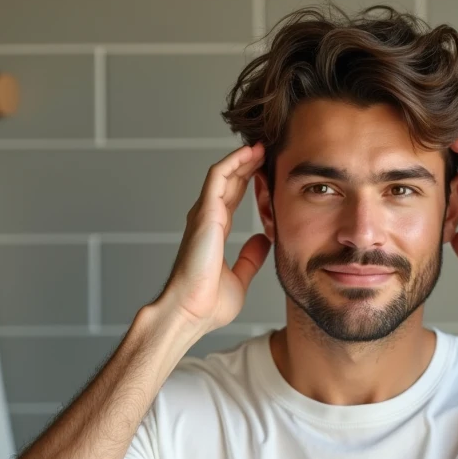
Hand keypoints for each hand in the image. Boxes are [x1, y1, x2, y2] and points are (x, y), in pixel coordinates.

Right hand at [153, 142, 270, 334]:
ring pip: (222, 174)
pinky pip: (217, 177)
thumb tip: (263, 241)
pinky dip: (233, 162)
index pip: (232, 197)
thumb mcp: (240, 277)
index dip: (248, 181)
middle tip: (267, 150)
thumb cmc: (207, 303)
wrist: (190, 312)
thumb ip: (250, 257)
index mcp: (214, 232)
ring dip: (241, 158)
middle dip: (247, 164)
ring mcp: (204, 215)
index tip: (266, 170)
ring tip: (262, 146)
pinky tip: (250, 153)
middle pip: (228, 182)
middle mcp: (207, 220)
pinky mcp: (204, 213)